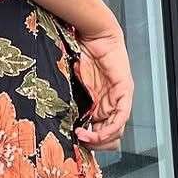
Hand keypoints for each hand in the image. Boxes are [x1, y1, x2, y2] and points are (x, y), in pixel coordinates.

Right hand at [73, 28, 132, 150]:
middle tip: (80, 145)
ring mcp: (119, 97)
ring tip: (83, 138)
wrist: (92, 32)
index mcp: (98, 102)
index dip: (89, 141)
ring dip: (100, 139)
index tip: (74, 142)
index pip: (99, 130)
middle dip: (95, 145)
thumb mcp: (70, 82)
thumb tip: (54, 119)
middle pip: (110, 135)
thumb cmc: (79, 51)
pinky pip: (121, 116)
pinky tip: (96, 132)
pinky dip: (109, 127)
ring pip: (116, 129)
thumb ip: (68, 99)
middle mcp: (110, 102)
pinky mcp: (124, 91)